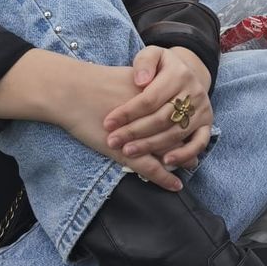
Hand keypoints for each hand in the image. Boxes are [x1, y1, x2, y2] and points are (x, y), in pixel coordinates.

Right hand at [52, 62, 185, 190]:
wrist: (70, 90)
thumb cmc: (93, 83)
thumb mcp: (127, 80)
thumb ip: (146, 86)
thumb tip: (155, 89)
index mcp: (153, 96)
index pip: (180, 113)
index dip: (188, 124)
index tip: (194, 131)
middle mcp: (151, 115)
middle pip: (178, 132)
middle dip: (187, 145)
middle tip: (195, 157)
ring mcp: (138, 135)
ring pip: (167, 152)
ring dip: (180, 161)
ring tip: (189, 166)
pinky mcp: (124, 151)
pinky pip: (150, 168)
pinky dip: (164, 178)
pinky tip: (176, 185)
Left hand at [102, 46, 214, 171]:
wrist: (185, 75)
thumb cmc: (160, 68)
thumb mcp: (152, 55)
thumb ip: (144, 62)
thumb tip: (141, 81)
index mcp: (179, 74)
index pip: (150, 98)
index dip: (128, 113)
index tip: (108, 123)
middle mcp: (194, 92)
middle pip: (161, 118)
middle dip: (134, 132)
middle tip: (113, 141)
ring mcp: (202, 110)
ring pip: (175, 133)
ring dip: (151, 146)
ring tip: (128, 151)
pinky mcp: (207, 124)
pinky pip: (199, 143)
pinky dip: (184, 154)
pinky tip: (165, 162)